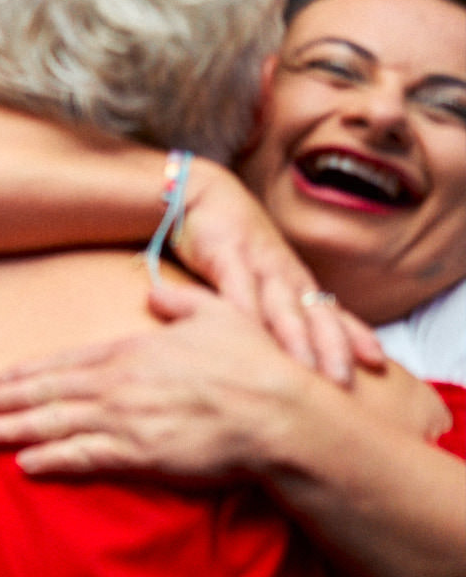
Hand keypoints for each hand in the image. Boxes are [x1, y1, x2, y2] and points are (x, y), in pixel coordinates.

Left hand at [0, 280, 308, 481]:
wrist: (282, 414)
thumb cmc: (257, 364)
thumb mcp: (218, 314)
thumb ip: (180, 301)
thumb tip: (155, 290)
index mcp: (133, 350)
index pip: (67, 361)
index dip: (29, 373)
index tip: (1, 380)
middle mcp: (119, 384)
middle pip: (49, 393)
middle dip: (7, 401)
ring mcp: (126, 420)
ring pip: (55, 424)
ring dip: (14, 429)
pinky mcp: (139, 455)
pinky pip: (83, 457)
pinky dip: (49, 459)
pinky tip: (24, 463)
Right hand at [169, 161, 382, 384]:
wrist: (200, 194)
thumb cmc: (231, 242)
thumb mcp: (257, 276)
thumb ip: (273, 309)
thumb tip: (290, 347)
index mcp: (295, 281)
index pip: (332, 312)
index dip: (354, 337)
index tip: (377, 363)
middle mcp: (284, 275)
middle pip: (315, 315)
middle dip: (331, 348)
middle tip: (343, 382)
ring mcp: (258, 265)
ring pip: (281, 306)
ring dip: (295, 337)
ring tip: (304, 368)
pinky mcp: (226, 256)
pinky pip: (237, 287)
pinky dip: (244, 310)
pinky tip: (248, 332)